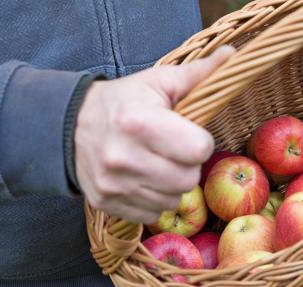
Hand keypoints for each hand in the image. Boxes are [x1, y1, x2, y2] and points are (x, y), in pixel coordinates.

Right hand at [75, 46, 234, 223]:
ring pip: (172, 201)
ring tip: (158, 165)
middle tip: (173, 152)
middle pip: (188, 179)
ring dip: (173, 186)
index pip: (199, 150)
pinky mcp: (106, 203)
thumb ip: (198, 73)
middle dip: (188, 166)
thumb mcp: (158, 82)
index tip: (188, 135)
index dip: (200, 142)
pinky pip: (152, 215)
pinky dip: (154, 201)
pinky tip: (144, 181)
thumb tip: (233, 56)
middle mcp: (124, 156)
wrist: (68, 126)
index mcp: (140, 122)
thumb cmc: (123, 102)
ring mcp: (113, 184)